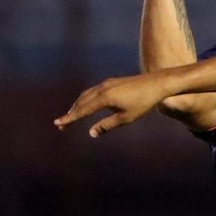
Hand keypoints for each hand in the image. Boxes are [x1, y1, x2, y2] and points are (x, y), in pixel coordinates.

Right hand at [53, 73, 169, 137]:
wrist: (158, 83)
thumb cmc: (144, 102)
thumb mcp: (126, 118)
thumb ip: (107, 125)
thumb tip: (91, 133)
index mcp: (104, 98)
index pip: (82, 110)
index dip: (69, 118)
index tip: (57, 124)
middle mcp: (102, 88)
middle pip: (81, 102)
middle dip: (71, 113)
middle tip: (62, 125)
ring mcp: (107, 83)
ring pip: (87, 95)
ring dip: (78, 105)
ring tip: (73, 115)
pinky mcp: (113, 82)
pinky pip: (94, 91)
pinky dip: (87, 98)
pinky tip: (89, 104)